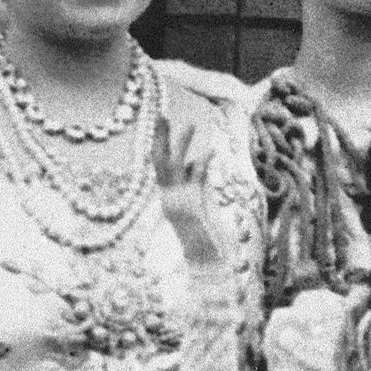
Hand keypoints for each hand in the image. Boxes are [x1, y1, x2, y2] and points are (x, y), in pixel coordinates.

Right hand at [155, 115, 222, 267]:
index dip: (160, 144)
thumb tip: (199, 158)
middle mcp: (169, 196)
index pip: (159, 164)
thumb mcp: (197, 200)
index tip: (161, 123)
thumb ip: (196, 179)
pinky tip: (211, 153)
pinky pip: (195, 179)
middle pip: (159, 161)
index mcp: (168, 195)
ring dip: (181, 145)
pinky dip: (202, 166)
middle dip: (161, 137)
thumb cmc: (201, 231)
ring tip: (190, 124)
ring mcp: (178, 200)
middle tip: (162, 115)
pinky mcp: (191, 204)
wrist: (203, 256)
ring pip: (173, 166)